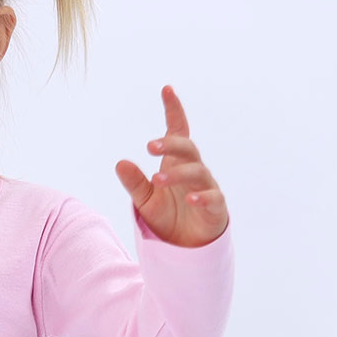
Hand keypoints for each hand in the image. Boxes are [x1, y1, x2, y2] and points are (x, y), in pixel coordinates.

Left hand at [114, 85, 228, 246]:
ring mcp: (207, 188)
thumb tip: (120, 163)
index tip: (166, 89)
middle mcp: (193, 171)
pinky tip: (189, 198)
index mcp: (176, 164)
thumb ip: (134, 183)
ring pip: (198, 172)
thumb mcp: (144, 200)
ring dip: (178, 175)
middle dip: (171, 145)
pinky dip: (202, 197)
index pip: (178, 131)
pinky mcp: (216, 208)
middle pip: (187, 149)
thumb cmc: (168, 216)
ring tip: (157, 180)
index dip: (174, 111)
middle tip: (150, 146)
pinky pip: (213, 198)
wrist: (185, 247)